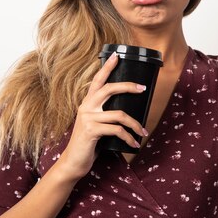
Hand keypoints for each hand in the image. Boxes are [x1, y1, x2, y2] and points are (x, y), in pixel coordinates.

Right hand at [57, 52, 147, 179]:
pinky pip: (117, 130)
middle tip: (143, 88)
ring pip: (119, 114)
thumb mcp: (96, 125)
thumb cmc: (88, 143)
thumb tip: (127, 112)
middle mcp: (86, 107)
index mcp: (87, 103)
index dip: (107, 67)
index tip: (117, 55)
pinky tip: (134, 144)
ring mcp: (88, 118)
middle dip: (128, 86)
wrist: (74, 162)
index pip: (97, 80)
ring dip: (135, 124)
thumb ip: (105, 115)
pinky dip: (129, 137)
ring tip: (143, 132)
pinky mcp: (92, 131)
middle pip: (109, 88)